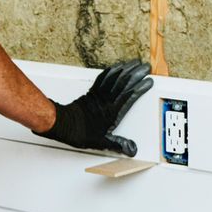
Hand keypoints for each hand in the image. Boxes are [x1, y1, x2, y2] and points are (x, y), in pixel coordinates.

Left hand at [36, 58, 153, 156]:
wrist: (62, 124)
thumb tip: (131, 149)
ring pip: (114, 77)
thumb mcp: (101, 142)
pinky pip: (103, 78)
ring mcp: (99, 94)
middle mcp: (106, 100)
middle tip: (146, 67)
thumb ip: (117, 144)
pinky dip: (111, 71)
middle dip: (136, 73)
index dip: (140, 87)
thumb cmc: (79, 132)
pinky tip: (116, 67)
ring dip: (126, 69)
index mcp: (111, 112)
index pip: (129, 96)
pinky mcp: (91, 92)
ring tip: (134, 63)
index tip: (149, 82)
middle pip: (124, 82)